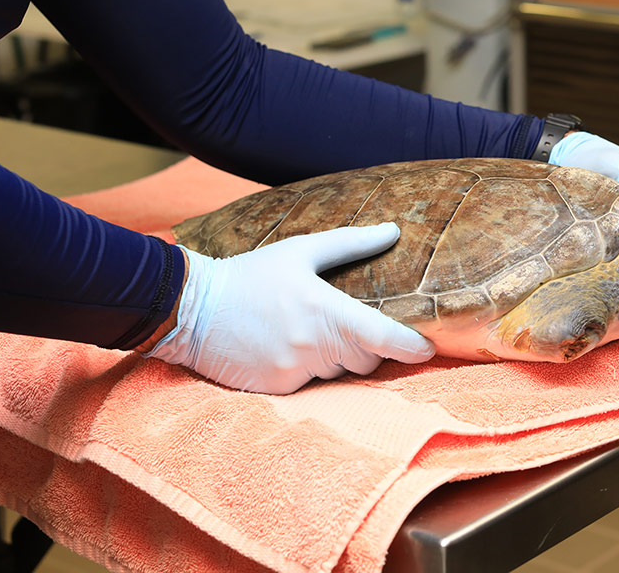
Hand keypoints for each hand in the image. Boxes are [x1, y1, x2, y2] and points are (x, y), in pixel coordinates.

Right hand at [147, 224, 434, 393]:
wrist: (190, 308)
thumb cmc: (250, 274)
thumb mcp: (301, 250)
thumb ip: (351, 243)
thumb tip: (393, 230)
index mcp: (325, 310)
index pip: (383, 337)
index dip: (411, 346)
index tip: (428, 348)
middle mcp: (312, 346)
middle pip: (365, 359)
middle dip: (366, 346)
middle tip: (350, 324)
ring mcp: (293, 370)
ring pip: (339, 372)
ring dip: (337, 357)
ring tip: (311, 331)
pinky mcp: (275, 388)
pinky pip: (310, 384)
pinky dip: (308, 370)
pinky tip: (287, 346)